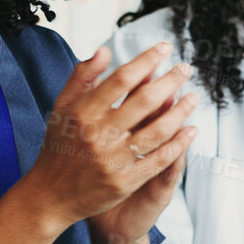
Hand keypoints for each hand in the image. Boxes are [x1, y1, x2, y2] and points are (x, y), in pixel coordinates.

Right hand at [18, 43, 198, 228]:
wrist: (50, 195)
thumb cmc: (59, 147)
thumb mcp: (62, 108)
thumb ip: (82, 77)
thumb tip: (104, 50)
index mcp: (83, 112)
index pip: (121, 79)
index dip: (146, 61)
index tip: (164, 48)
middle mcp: (98, 134)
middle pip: (144, 101)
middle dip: (170, 81)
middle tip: (185, 69)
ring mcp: (113, 160)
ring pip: (157, 130)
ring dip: (180, 111)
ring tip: (193, 97)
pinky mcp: (124, 182)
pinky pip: (158, 159)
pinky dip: (178, 144)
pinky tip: (191, 130)